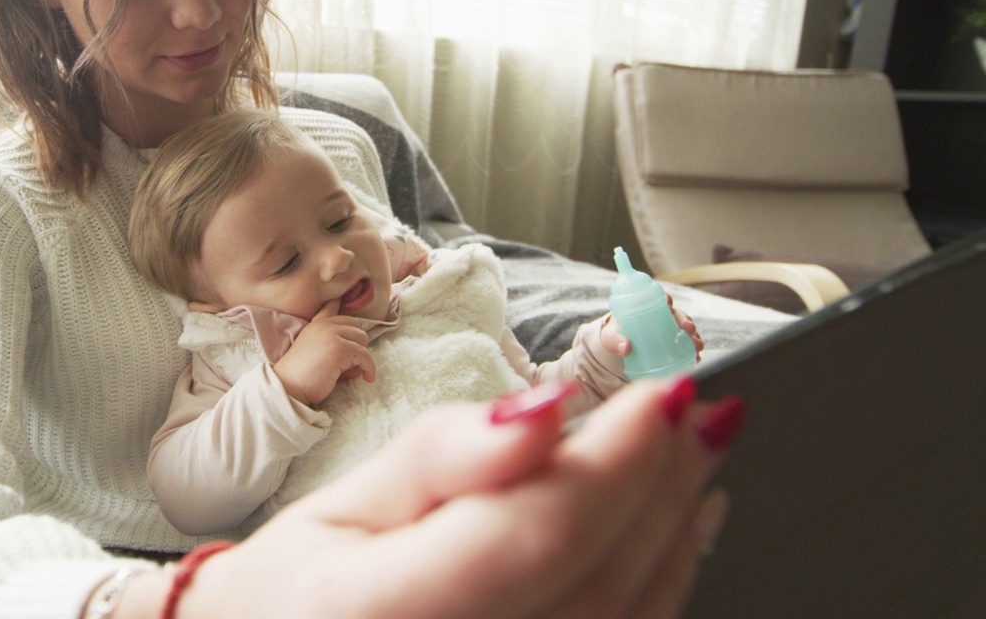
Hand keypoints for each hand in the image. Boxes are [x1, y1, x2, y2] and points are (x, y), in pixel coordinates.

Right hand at [172, 378, 740, 618]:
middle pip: (596, 579)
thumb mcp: (341, 504)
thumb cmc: (295, 593)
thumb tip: (544, 411)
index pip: (533, 535)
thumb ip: (441, 459)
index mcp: (379, 616)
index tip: (660, 391)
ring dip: (675, 529)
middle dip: (659, 482)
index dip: (614, 460)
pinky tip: (676, 528)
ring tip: (692, 450)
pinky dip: (662, 583)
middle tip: (689, 405)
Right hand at [273, 300, 375, 404]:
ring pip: (362, 339)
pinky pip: (365, 355)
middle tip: (348, 364)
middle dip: (356, 345)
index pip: (332, 306)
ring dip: (361, 357)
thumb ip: (333, 345)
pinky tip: (367, 377)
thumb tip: (359, 354)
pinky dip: (369, 367)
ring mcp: (332, 335)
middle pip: (355, 326)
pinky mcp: (340, 348)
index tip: (349, 308)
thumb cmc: (301, 377)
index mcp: (315, 324)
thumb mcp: (315, 352)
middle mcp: (324, 325)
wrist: (289, 387)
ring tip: (350, 372)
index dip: (342, 309)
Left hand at [600, 294, 704, 358]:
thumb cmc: (614, 336)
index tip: (668, 303)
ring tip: (696, 346)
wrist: (617, 350)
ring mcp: (668, 331)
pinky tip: (696, 357)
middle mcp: (661, 317)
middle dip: (686, 320)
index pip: (658, 298)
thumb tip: (625, 348)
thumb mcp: (610, 337)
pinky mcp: (672, 345)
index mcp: (647, 307)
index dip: (666, 298)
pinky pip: (686, 345)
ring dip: (694, 337)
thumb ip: (614, 340)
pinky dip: (692, 351)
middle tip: (688, 328)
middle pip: (677, 314)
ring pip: (685, 330)